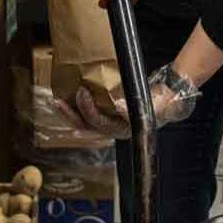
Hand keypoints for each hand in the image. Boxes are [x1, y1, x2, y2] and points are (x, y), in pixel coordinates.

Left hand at [68, 64, 199, 139]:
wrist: (165, 102)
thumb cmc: (159, 104)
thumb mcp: (152, 105)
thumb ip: (137, 109)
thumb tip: (120, 110)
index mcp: (122, 130)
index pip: (100, 123)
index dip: (88, 110)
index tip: (83, 91)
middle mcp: (112, 130)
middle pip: (87, 126)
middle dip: (72, 114)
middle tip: (61, 98)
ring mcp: (107, 123)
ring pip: (83, 123)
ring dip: (69, 113)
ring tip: (57, 101)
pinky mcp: (105, 115)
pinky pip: (86, 115)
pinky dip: (75, 109)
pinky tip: (66, 99)